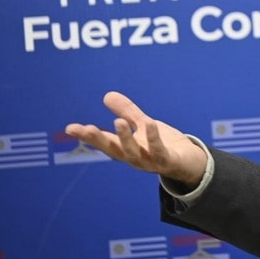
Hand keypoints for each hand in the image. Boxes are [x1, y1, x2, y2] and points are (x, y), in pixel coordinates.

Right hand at [65, 91, 206, 187]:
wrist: (189, 162)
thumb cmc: (163, 145)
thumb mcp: (143, 125)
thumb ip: (128, 112)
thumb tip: (107, 95)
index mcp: (126, 149)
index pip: (104, 142)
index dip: (87, 136)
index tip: (70, 128)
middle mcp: (135, 158)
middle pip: (114, 150)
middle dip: (100, 140)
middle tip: (87, 128)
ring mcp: (150, 162)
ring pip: (134, 153)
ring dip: (125, 139)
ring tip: (118, 122)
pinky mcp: (168, 161)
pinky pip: (159, 151)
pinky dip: (154, 138)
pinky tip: (150, 124)